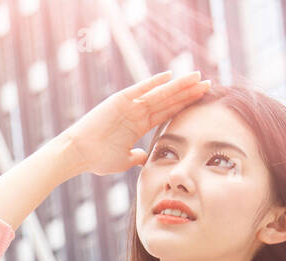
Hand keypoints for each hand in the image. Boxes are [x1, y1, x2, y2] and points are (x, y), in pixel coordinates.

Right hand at [58, 70, 211, 176]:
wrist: (77, 154)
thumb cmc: (96, 159)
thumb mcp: (122, 160)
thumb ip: (136, 157)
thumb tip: (145, 158)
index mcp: (139, 125)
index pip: (167, 112)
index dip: (185, 105)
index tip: (202, 100)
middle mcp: (136, 112)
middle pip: (168, 100)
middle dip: (188, 92)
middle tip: (208, 83)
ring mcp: (129, 105)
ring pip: (159, 93)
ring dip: (178, 85)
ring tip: (197, 77)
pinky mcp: (119, 100)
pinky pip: (139, 89)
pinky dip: (153, 82)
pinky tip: (170, 76)